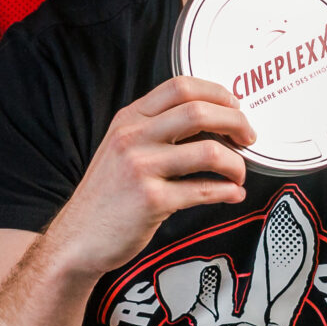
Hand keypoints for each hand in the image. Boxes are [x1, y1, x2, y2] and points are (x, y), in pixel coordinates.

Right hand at [41, 77, 251, 279]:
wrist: (78, 238)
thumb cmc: (107, 196)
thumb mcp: (122, 148)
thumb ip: (155, 129)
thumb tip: (210, 121)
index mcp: (128, 119)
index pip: (180, 87)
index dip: (216, 93)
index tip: (235, 107)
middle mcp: (133, 137)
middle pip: (198, 112)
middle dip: (235, 122)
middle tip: (248, 137)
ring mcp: (141, 168)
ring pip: (208, 151)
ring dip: (236, 163)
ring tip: (239, 173)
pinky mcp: (151, 201)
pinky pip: (203, 190)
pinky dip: (227, 191)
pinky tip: (232, 194)